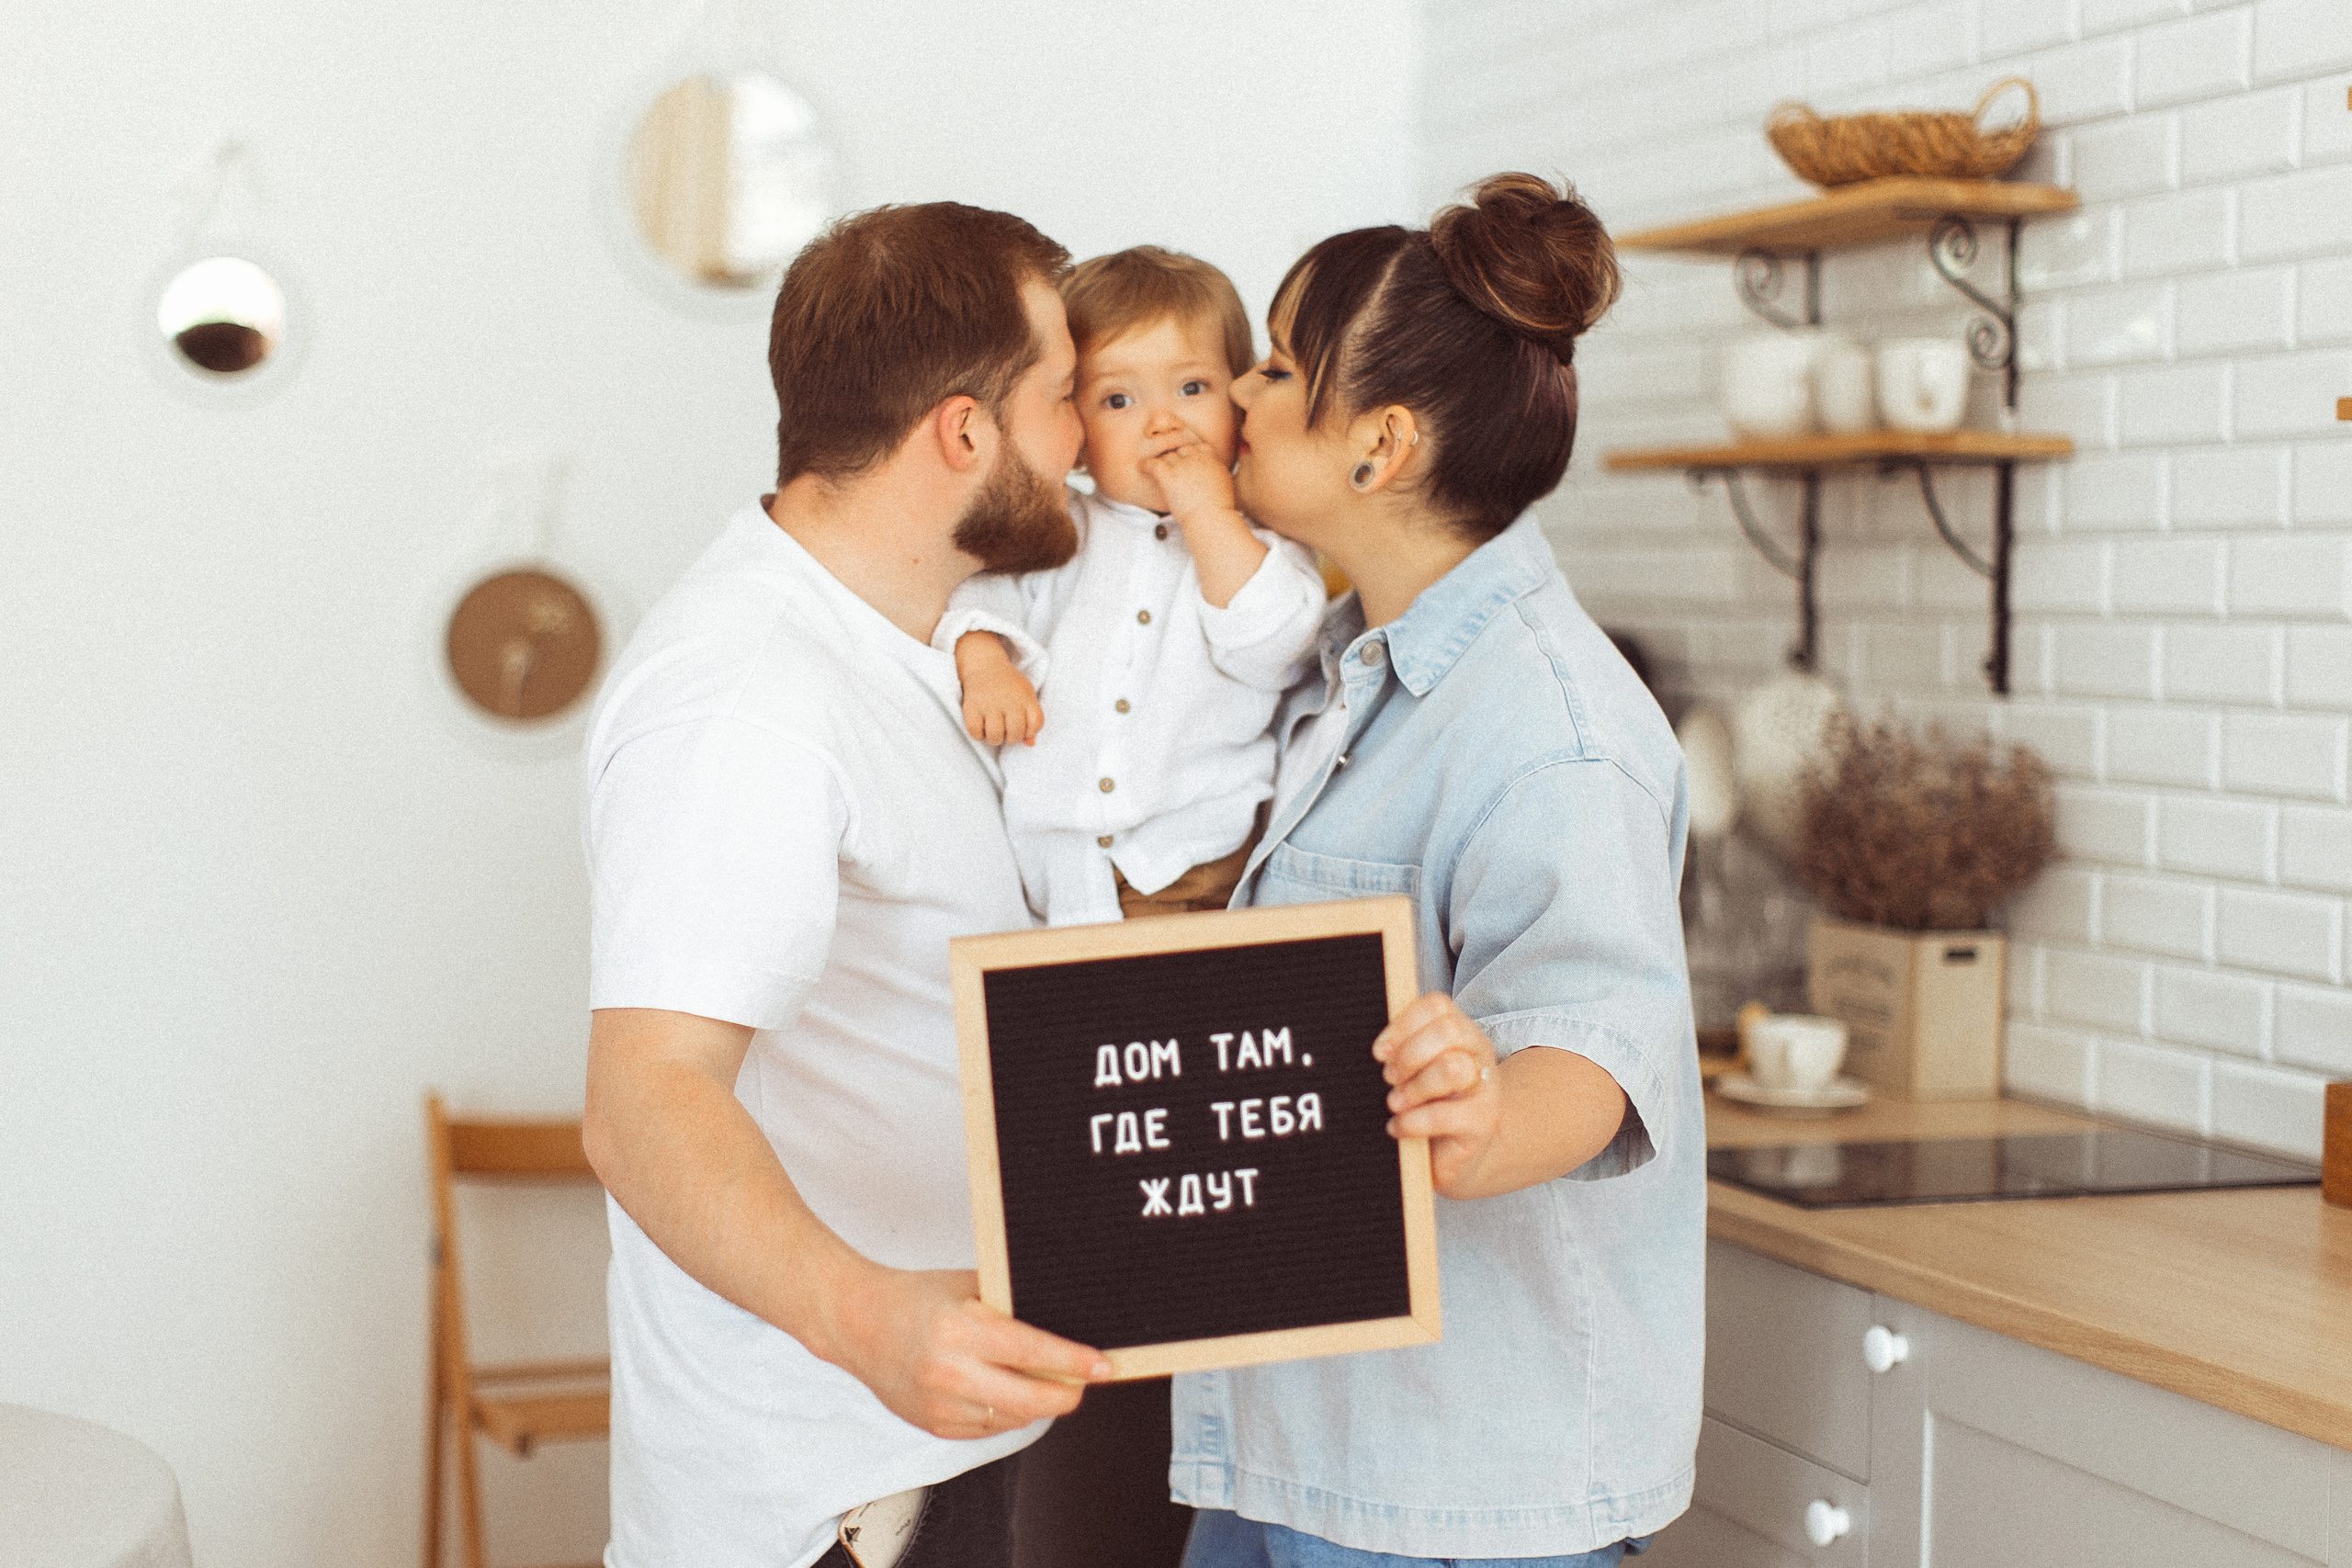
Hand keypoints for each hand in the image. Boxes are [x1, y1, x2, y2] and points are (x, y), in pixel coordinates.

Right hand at [828, 1266, 1109, 1438]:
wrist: (857, 1324)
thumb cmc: (915, 1298)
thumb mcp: (967, 1286)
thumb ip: (1010, 1304)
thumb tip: (1063, 1319)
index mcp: (959, 1330)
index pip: (1033, 1352)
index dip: (1074, 1361)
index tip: (1103, 1365)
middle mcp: (949, 1373)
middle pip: (1031, 1401)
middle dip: (1068, 1394)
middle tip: (1083, 1381)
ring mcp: (939, 1405)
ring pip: (1014, 1419)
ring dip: (1036, 1404)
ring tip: (1039, 1379)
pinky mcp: (933, 1425)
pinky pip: (988, 1429)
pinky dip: (1006, 1413)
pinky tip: (1004, 1390)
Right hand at [961, 658, 1042, 745]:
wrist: (985, 665)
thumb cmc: (1009, 685)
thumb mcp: (1026, 696)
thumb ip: (1032, 719)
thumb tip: (1030, 743)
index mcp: (1026, 697)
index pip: (1035, 724)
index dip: (1030, 731)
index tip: (1023, 726)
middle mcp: (1009, 700)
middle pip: (1015, 734)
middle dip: (1012, 738)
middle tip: (1006, 729)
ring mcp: (989, 703)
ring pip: (995, 737)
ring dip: (995, 738)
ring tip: (993, 729)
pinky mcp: (971, 706)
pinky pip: (976, 732)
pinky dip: (978, 734)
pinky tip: (981, 726)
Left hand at [1137, 440, 1241, 526]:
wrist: (1210, 519)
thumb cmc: (1217, 510)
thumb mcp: (1224, 487)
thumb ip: (1216, 476)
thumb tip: (1209, 478)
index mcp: (1213, 462)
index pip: (1200, 447)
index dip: (1191, 453)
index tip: (1186, 460)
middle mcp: (1198, 460)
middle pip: (1182, 449)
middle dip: (1176, 457)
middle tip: (1168, 466)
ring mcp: (1183, 466)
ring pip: (1168, 456)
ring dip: (1162, 461)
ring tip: (1154, 468)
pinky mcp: (1170, 476)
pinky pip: (1154, 464)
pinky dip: (1146, 465)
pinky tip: (1142, 468)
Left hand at [1373, 992, 1503, 1197]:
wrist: (1454, 1154)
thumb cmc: (1427, 1104)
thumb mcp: (1416, 1070)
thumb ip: (1402, 1049)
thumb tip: (1375, 1045)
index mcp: (1461, 1032)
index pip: (1437, 1006)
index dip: (1403, 1024)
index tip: (1378, 1051)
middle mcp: (1478, 1054)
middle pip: (1449, 1030)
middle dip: (1409, 1054)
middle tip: (1388, 1077)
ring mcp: (1485, 1088)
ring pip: (1452, 1068)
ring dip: (1414, 1087)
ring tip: (1394, 1103)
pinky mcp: (1481, 1123)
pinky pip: (1445, 1116)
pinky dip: (1412, 1122)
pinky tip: (1397, 1128)